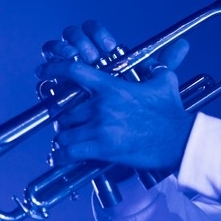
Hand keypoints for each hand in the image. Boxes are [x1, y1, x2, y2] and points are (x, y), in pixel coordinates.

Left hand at [36, 20, 192, 171]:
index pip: (74, 71)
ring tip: (66, 142)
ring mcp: (100, 128)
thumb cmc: (171, 113)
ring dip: (63, 138)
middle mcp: (101, 106)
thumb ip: (154, 67)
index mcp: (111, 87)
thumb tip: (152, 63)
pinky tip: (60, 158)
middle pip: (65, 111)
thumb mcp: (164, 81)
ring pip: (64, 133)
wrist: (178, 140)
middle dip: (62, 119)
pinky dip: (62, 157)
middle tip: (65, 124)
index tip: (42, 71)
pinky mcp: (103, 148)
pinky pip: (70, 153)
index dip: (54, 68)